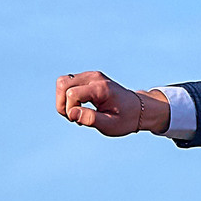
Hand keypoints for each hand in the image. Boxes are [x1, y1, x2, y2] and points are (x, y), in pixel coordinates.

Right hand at [56, 72, 171, 135]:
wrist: (138, 109)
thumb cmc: (126, 118)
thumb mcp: (110, 125)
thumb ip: (91, 119)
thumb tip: (72, 113)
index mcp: (101, 88)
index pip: (72, 94)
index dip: (70, 110)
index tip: (80, 121)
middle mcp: (94, 77)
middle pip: (62, 83)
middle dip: (62, 103)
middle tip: (74, 117)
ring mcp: (91, 75)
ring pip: (62, 82)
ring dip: (63, 100)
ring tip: (76, 113)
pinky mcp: (88, 77)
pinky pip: (68, 83)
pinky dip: (68, 97)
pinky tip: (79, 107)